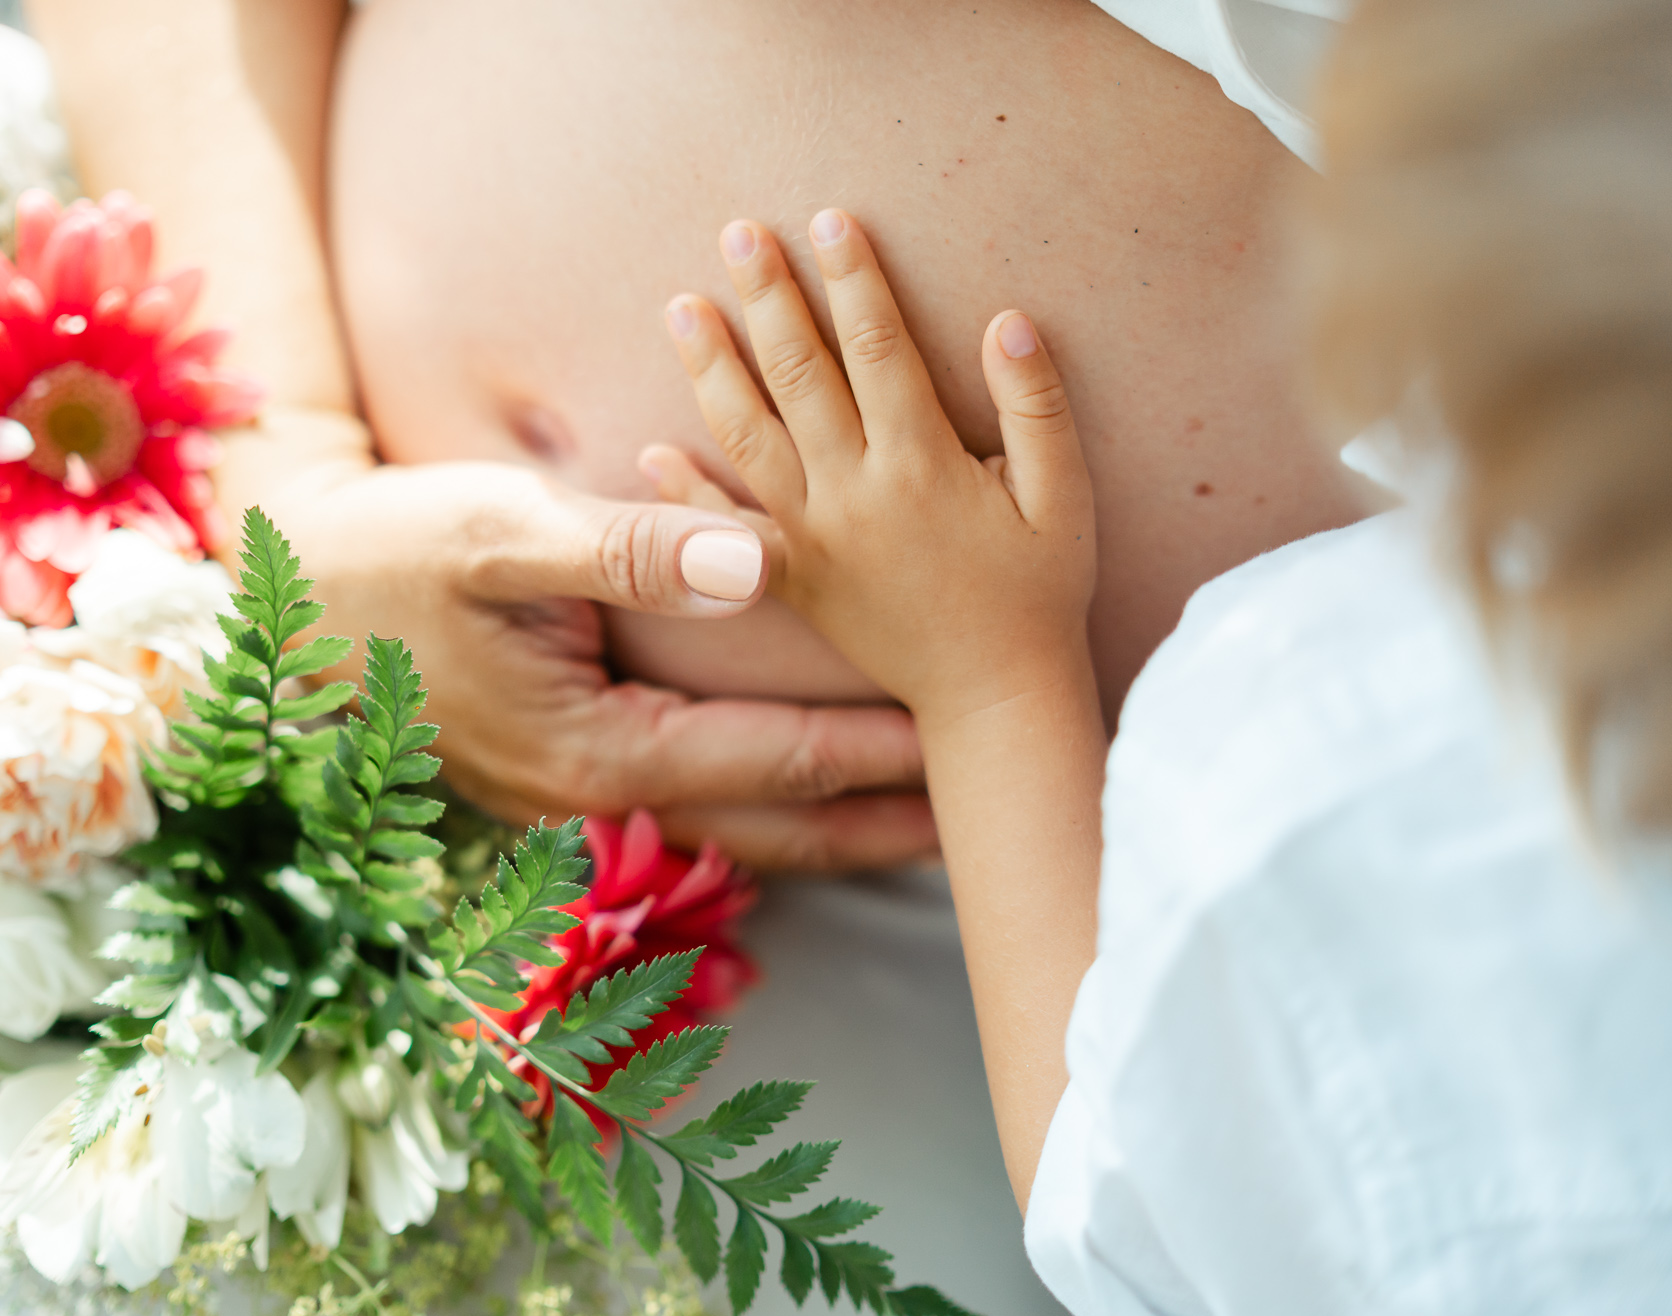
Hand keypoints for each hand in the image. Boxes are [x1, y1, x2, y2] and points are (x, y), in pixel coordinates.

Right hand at [213, 406, 937, 870]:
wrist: (285, 598)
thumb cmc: (389, 554)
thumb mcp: (501, 531)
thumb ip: (630, 546)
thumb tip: (762, 559)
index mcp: (592, 749)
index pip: (766, 759)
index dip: (869, 750)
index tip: (958, 737)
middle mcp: (593, 799)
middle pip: (768, 830)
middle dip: (875, 828)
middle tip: (979, 819)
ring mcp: (577, 801)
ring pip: (732, 831)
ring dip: (829, 825)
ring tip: (921, 816)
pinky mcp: (569, 776)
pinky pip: (690, 805)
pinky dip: (763, 800)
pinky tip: (806, 783)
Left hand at [662, 211, 1097, 730]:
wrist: (993, 697)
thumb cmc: (1039, 593)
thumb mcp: (1064, 498)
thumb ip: (1037, 407)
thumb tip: (1008, 321)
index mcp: (921, 465)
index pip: (878, 347)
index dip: (854, 278)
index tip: (830, 217)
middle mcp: (853, 495)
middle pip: (799, 375)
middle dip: (768, 297)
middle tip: (738, 233)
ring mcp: (813, 539)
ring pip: (748, 438)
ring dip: (711, 369)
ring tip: (683, 307)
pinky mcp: (792, 581)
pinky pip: (727, 531)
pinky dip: (685, 493)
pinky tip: (651, 451)